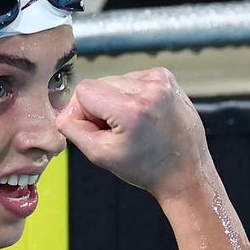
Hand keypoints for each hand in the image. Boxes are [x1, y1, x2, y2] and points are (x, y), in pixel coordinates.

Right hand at [55, 68, 212, 199]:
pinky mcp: (166, 77)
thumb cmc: (147, 168)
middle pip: (99, 83)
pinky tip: (142, 116)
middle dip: (100, 106)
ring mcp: (161, 80)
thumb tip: (64, 112)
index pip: (84, 90)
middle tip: (117, 131)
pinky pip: (132, 79)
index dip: (83, 111)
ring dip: (115, 101)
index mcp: (131, 109)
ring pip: (114, 80)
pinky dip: (131, 96)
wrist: (185, 171)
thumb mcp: (100, 155)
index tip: (97, 129)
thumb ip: (72, 129)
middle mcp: (149, 88)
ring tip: (132, 125)